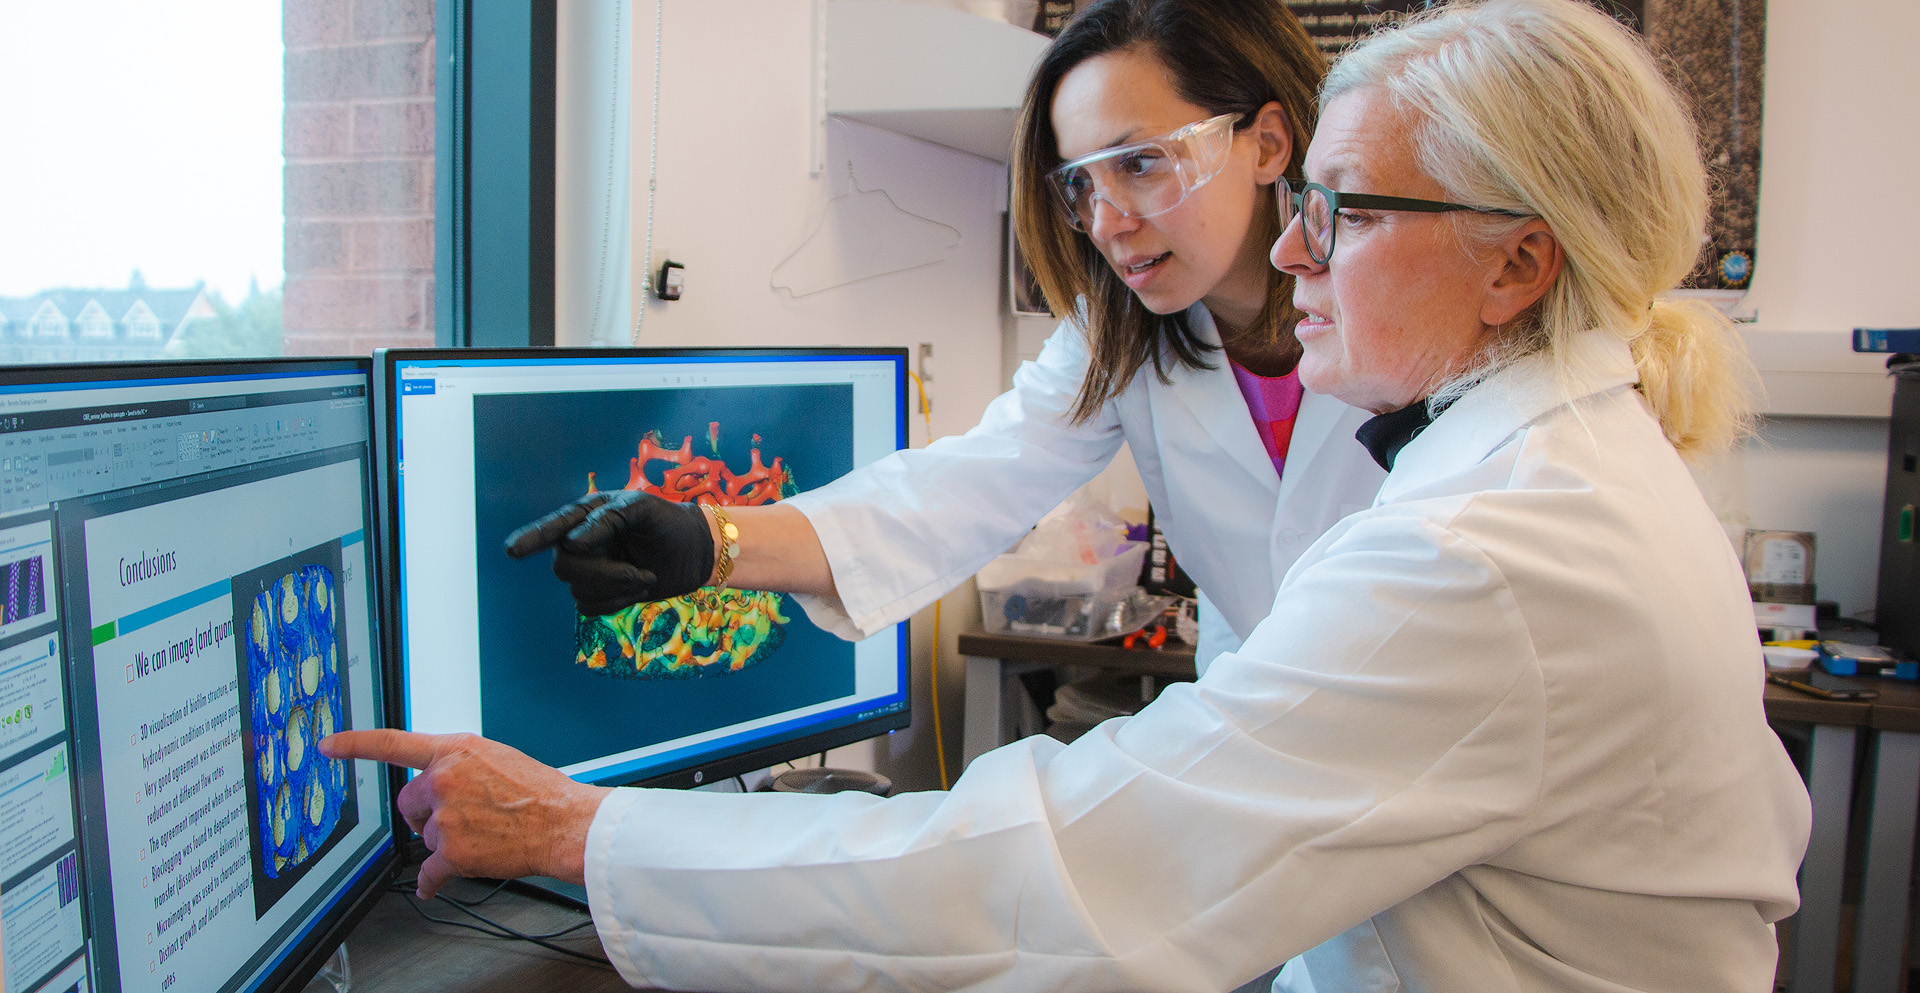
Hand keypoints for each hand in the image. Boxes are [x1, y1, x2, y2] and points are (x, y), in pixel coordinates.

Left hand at [320, 730, 610, 899]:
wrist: (563, 823)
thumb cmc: (540, 792)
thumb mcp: (498, 758)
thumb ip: (461, 765)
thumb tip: (441, 783)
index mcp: (456, 750)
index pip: (393, 743)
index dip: (355, 744)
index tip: (330, 746)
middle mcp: (445, 778)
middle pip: (408, 802)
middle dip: (424, 814)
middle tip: (456, 819)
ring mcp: (446, 815)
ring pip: (426, 835)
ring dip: (446, 841)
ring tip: (483, 836)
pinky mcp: (452, 851)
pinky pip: (430, 871)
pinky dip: (433, 881)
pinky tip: (435, 884)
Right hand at [504, 490, 715, 614]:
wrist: (694, 552)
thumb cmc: (669, 522)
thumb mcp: (643, 508)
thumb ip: (607, 518)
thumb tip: (572, 543)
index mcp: (588, 515)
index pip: (552, 528)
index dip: (530, 538)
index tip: (512, 551)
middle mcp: (581, 542)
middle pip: (564, 568)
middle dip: (602, 575)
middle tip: (637, 573)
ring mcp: (590, 569)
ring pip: (578, 591)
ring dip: (616, 589)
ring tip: (645, 576)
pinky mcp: (601, 593)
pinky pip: (589, 608)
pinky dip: (616, 604)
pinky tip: (637, 590)